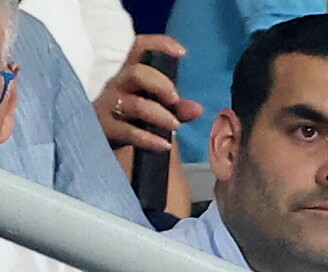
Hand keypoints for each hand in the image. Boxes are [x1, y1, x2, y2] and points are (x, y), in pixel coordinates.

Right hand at [94, 34, 202, 150]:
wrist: (104, 144)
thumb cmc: (131, 120)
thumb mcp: (155, 110)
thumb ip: (178, 109)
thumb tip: (198, 109)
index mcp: (128, 73)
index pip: (140, 48)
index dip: (160, 45)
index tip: (182, 53)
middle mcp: (116, 85)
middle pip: (137, 73)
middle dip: (161, 85)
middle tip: (175, 99)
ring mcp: (108, 106)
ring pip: (136, 105)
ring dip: (161, 115)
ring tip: (175, 125)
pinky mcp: (107, 129)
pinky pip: (130, 133)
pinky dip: (150, 140)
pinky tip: (165, 145)